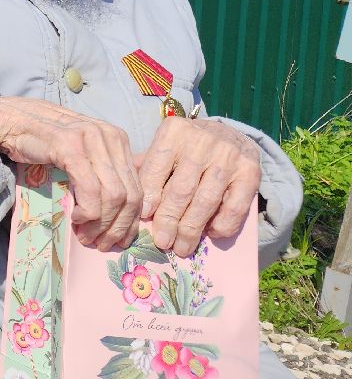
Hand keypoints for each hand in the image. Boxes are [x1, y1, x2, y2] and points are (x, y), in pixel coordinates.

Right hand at [0, 96, 141, 249]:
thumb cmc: (44, 140)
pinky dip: (88, 210)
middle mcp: (110, 136)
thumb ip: (103, 170)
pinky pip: (90, 188)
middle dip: (118, 227)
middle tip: (102, 244)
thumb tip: (121, 210)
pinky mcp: (70, 146)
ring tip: (86, 235)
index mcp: (118, 138)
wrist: (12, 121)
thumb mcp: (83, 153)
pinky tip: (76, 218)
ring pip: (113, 194)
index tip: (119, 240)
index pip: (137, 188)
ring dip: (102, 223)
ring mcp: (91, 139)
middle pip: (129, 194)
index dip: (130, 220)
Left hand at [136, 117, 260, 255]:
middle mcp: (202, 141)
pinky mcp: (251, 173)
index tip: (144, 216)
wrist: (232, 136)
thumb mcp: (165, 147)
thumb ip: (146, 167)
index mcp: (174, 131)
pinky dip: (222, 224)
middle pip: (181, 188)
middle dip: (169, 219)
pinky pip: (235, 207)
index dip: (149, 194)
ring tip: (181, 247)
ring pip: (206, 200)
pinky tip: (210, 233)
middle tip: (162, 242)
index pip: (156, 167)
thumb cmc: (187, 148)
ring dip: (192, 229)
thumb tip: (127, 198)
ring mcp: (229, 156)